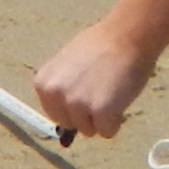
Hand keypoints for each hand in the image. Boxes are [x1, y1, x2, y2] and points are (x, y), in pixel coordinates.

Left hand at [32, 23, 157, 140]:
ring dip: (102, 118)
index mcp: (43, 83)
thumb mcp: (67, 66)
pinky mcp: (100, 112)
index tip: (86, 88)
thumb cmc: (99, 48)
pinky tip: (119, 99)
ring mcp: (77, 104)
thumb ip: (61, 89)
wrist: (125, 36)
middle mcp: (55, 94)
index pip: (55, 114)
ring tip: (110, 91)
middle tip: (100, 89)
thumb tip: (65, 117)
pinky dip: (116, 121)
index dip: (73, 106)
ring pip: (89, 131)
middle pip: (71, 125)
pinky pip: (107, 132)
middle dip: (86, 115)